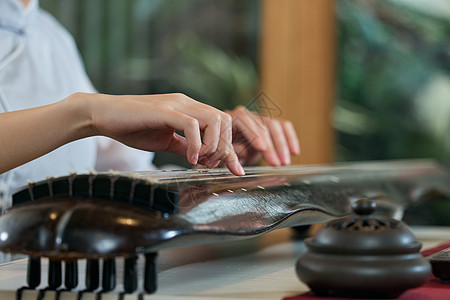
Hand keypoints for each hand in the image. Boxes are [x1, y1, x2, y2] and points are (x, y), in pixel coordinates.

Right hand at [84, 93, 244, 175]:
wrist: (103, 115)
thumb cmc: (132, 127)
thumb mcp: (165, 141)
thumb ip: (184, 147)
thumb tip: (201, 159)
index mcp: (189, 110)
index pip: (222, 124)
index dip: (230, 147)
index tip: (234, 169)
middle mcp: (187, 104)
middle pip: (225, 120)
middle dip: (225, 147)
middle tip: (211, 165)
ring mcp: (176, 105)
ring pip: (214, 119)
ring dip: (213, 145)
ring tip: (201, 161)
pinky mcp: (164, 110)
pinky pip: (191, 125)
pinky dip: (196, 144)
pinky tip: (190, 159)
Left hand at [226, 106, 299, 165]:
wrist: (225, 153)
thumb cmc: (220, 154)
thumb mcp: (221, 156)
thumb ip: (230, 152)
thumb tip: (242, 150)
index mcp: (229, 120)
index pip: (243, 119)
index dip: (253, 133)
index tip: (261, 148)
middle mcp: (245, 116)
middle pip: (261, 124)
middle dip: (271, 145)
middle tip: (276, 164)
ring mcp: (258, 119)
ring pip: (274, 125)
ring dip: (282, 145)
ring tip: (285, 163)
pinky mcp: (269, 124)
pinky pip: (283, 127)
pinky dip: (290, 139)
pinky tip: (295, 152)